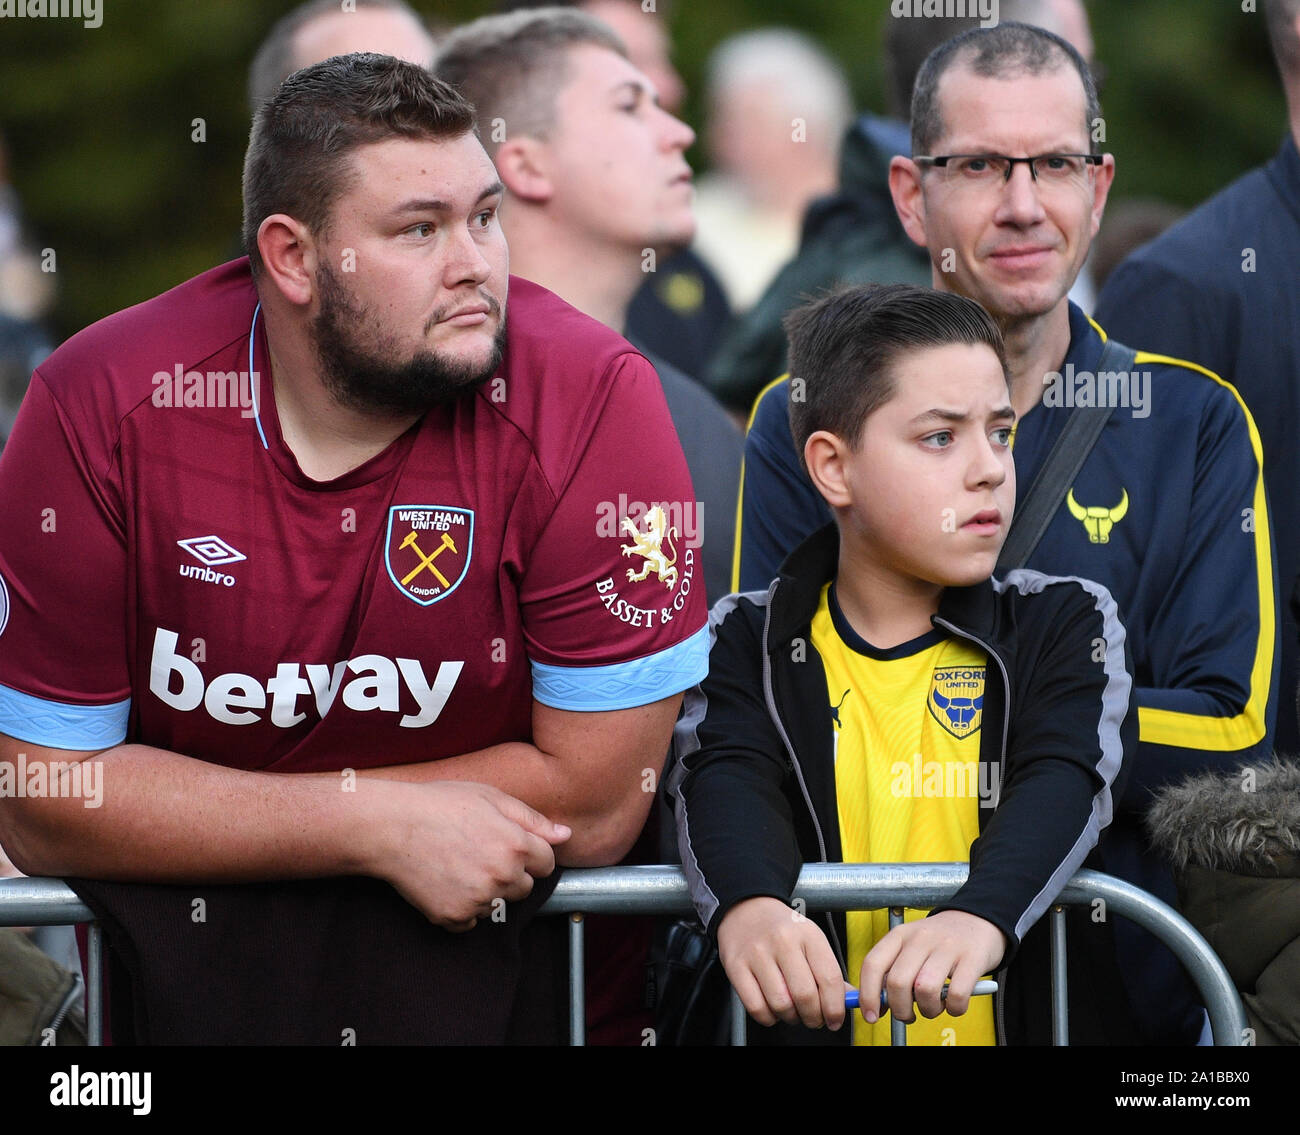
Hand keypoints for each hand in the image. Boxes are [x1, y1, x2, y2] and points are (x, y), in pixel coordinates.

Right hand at [371, 780, 569, 931]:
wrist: (390, 827)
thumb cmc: (441, 804)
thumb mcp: (491, 798)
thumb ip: (533, 820)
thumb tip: (566, 835)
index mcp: (517, 845)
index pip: (547, 863)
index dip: (530, 853)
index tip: (508, 845)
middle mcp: (502, 876)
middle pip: (525, 888)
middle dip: (510, 874)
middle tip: (479, 853)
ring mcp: (478, 900)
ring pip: (498, 905)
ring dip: (487, 892)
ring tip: (458, 864)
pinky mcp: (454, 917)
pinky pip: (471, 921)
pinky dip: (462, 907)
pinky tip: (446, 882)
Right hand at [716, 896, 847, 1029]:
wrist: (746, 908)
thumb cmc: (783, 929)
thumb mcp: (811, 939)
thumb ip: (828, 970)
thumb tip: (848, 1002)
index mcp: (808, 934)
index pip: (829, 978)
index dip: (835, 1008)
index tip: (834, 1020)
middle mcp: (783, 941)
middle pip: (805, 995)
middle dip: (813, 1018)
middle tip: (813, 1019)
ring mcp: (757, 953)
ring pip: (781, 1004)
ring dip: (790, 1018)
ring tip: (791, 1011)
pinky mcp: (736, 966)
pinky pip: (756, 1007)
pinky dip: (768, 1017)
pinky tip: (772, 1008)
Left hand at [857, 910, 1004, 1023]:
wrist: (977, 921)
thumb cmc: (939, 942)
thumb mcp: (910, 947)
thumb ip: (892, 972)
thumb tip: (877, 1006)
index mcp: (900, 935)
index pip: (873, 964)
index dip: (868, 995)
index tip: (870, 1016)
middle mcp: (920, 938)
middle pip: (897, 982)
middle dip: (900, 1009)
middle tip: (908, 1015)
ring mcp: (947, 947)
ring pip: (925, 990)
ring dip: (928, 1010)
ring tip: (933, 1007)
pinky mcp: (972, 958)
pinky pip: (957, 995)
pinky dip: (954, 1009)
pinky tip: (954, 1004)